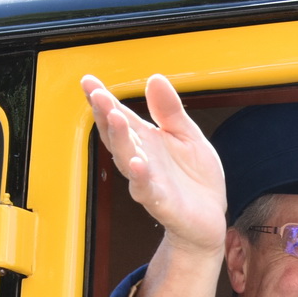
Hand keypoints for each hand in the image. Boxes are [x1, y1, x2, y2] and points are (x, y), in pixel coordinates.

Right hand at [82, 73, 226, 257]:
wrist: (209, 218)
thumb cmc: (195, 179)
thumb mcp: (188, 135)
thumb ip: (170, 110)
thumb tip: (154, 78)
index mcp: (146, 140)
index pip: (120, 116)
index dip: (104, 99)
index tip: (88, 81)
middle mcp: (141, 159)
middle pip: (117, 135)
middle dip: (105, 114)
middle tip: (97, 94)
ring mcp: (149, 181)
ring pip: (127, 159)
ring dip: (120, 139)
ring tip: (115, 117)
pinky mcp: (162, 202)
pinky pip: (147, 189)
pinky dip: (141, 177)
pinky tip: (138, 163)